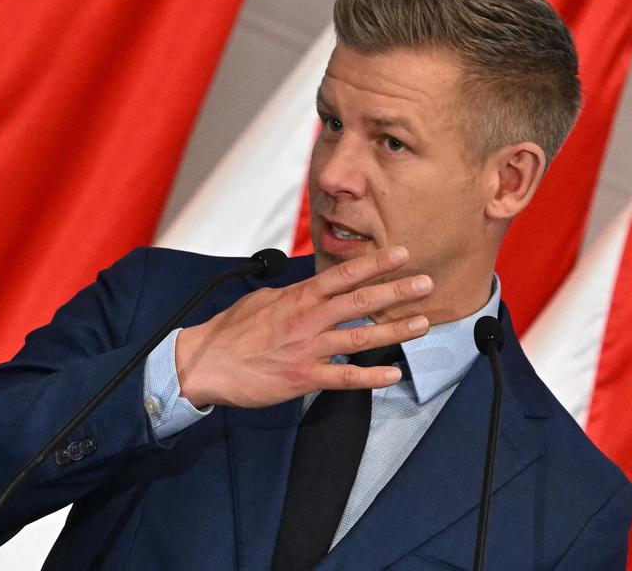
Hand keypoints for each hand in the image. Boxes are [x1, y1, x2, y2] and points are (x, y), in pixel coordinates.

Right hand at [174, 247, 431, 407]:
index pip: (343, 275)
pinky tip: (392, 376)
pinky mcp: (303, 377)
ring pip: (358, 338)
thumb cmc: (233, 331)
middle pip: (359, 302)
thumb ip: (295, 293)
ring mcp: (307, 348)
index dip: (375, 263)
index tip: (402, 253)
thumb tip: (314, 285)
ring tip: (421, 324)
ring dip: (393, 331)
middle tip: (425, 283)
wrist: (206, 363)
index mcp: (298, 297)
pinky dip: (369, 378)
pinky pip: (343, 377)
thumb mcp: (263, 299)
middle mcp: (307, 319)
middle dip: (395, 291)